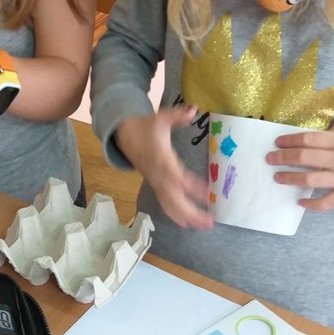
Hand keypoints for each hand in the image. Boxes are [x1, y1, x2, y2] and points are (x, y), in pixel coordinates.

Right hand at [115, 107, 212, 229]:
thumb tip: (194, 109)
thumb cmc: (146, 127)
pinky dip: (175, 214)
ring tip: (204, 225)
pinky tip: (187, 224)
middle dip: (191, 211)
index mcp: (162, 159)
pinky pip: (165, 203)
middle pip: (174, 198)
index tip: (208, 194)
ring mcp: (156, 182)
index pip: (177, 176)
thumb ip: (177, 116)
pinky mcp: (156, 185)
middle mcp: (159, 174)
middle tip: (209, 221)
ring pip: (170, 204)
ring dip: (186, 216)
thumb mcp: (161, 118)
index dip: (192, 187)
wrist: (125, 135)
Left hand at [268, 116, 333, 211]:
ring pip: (309, 180)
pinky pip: (325, 203)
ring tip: (277, 177)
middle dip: (283, 158)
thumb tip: (322, 128)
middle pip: (304, 159)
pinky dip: (311, 204)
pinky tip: (300, 202)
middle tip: (270, 159)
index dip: (289, 140)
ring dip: (290, 179)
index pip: (308, 139)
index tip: (277, 142)